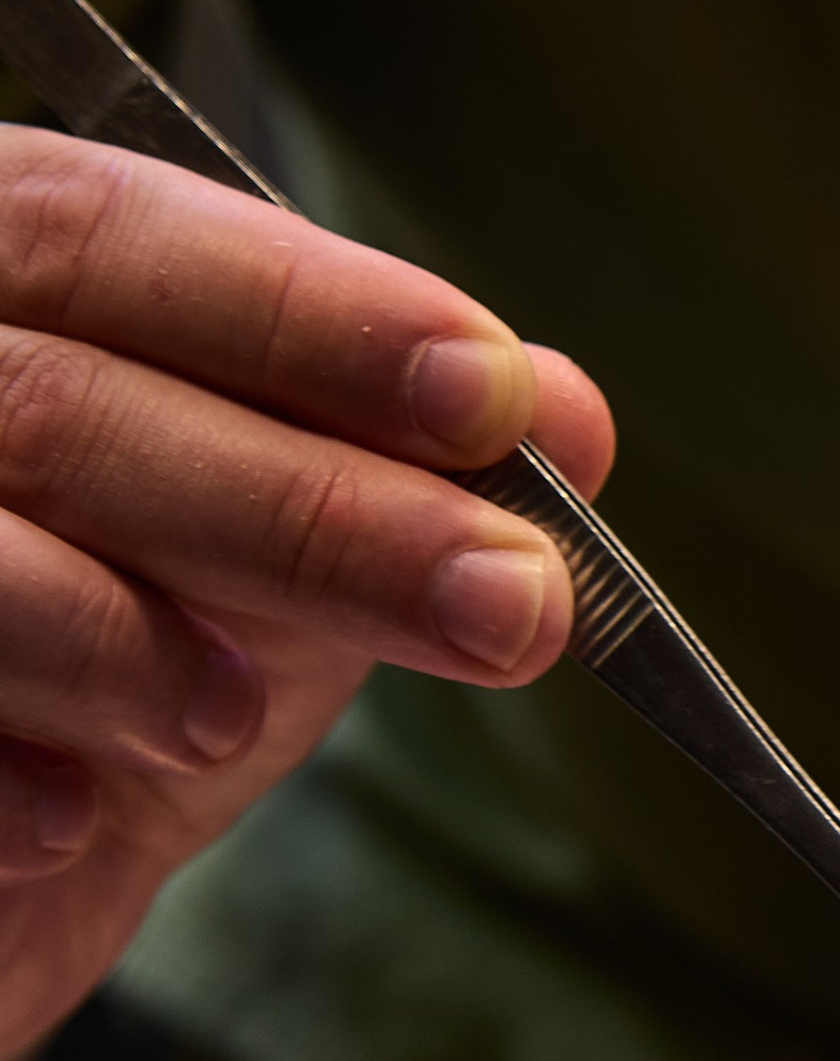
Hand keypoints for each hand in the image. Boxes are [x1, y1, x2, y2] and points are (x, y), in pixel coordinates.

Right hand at [0, 124, 613, 1060]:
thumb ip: (381, 476)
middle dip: (313, 508)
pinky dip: (3, 785)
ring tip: (226, 719)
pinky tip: (72, 825)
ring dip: (132, 644)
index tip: (493, 396)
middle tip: (508, 602)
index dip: (308, 312)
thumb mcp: (263, 571)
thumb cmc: (100, 686)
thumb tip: (562, 418)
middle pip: (62, 403)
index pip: (109, 235)